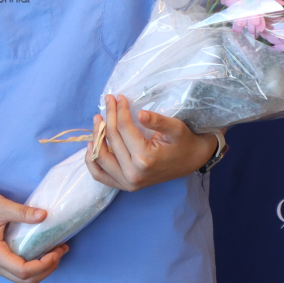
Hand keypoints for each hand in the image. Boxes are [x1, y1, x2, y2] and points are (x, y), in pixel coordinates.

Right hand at [0, 182, 67, 282]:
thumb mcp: (1, 205)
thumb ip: (23, 213)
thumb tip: (46, 216)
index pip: (23, 271)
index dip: (44, 265)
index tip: (57, 251)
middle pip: (24, 280)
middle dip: (46, 269)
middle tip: (60, 251)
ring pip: (20, 278)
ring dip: (40, 269)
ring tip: (55, 251)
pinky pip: (14, 271)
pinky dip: (30, 265)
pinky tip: (40, 251)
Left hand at [85, 94, 221, 192]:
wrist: (192, 161)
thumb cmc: (184, 141)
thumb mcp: (175, 127)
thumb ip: (157, 120)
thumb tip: (139, 113)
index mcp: (145, 158)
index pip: (123, 128)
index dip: (119, 109)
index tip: (118, 96)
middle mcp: (133, 173)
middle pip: (111, 139)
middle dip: (108, 116)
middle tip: (108, 100)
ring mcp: (127, 182)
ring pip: (101, 157)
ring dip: (96, 136)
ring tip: (98, 119)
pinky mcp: (125, 185)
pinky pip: (100, 176)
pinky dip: (92, 162)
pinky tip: (92, 145)